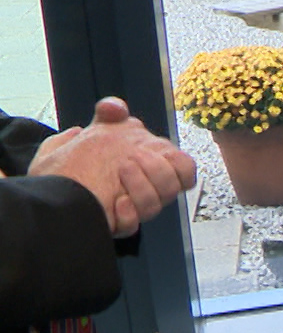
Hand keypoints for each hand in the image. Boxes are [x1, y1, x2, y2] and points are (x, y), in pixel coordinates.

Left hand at [28, 97, 196, 236]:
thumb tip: (117, 107)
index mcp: (147, 165)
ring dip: (141, 188)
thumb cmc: (71, 163)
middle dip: (158, 172)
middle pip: (174, 185)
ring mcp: (132, 208)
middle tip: (131, 161)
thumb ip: (108, 112)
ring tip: (120, 176)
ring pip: (156, 204)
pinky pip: (132, 223)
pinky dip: (126, 212)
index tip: (158, 154)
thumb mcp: (90, 131)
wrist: (49, 191)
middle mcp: (144, 188)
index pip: (183, 168)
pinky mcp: (118, 225)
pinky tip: (114, 202)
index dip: (178, 164)